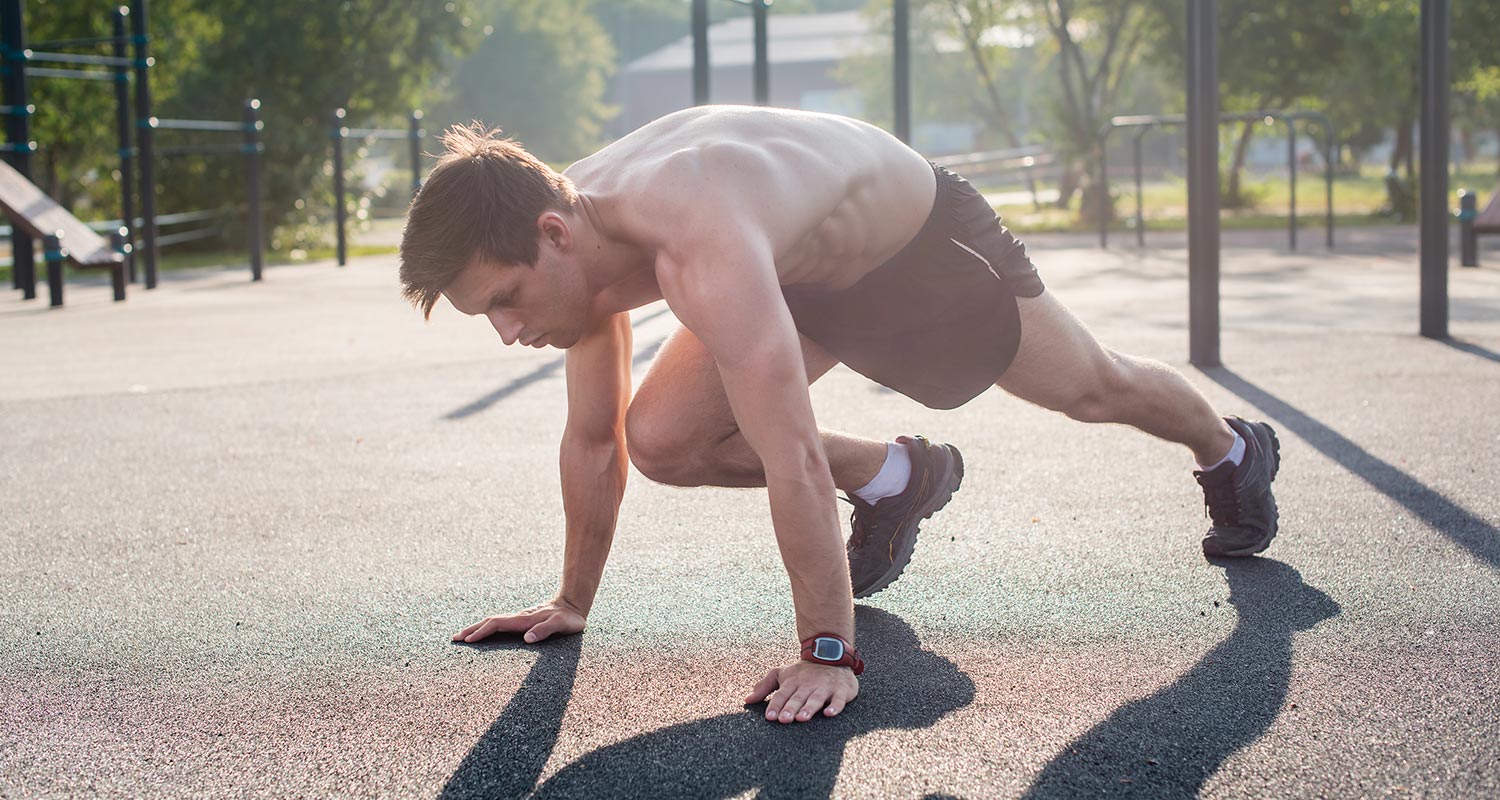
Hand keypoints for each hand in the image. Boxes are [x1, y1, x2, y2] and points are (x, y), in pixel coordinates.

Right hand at [451, 600, 585, 643]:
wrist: (573, 605)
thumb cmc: (569, 619)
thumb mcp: (561, 625)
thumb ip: (545, 630)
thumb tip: (526, 639)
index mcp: (523, 620)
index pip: (497, 624)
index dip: (482, 632)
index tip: (468, 640)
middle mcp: (518, 618)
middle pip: (489, 622)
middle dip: (471, 630)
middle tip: (454, 639)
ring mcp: (519, 620)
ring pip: (493, 623)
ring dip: (477, 629)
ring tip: (463, 637)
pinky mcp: (522, 622)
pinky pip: (500, 626)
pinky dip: (487, 629)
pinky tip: (484, 635)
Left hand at [744, 659, 858, 723]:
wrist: (831, 654)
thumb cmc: (803, 672)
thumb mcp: (782, 674)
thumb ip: (764, 686)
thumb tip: (747, 700)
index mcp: (793, 682)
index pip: (782, 694)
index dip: (776, 705)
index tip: (770, 717)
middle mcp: (808, 685)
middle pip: (798, 698)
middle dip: (791, 708)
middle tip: (784, 719)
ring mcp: (825, 687)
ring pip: (816, 699)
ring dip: (809, 708)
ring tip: (802, 718)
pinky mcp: (840, 691)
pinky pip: (838, 700)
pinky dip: (835, 706)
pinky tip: (829, 714)